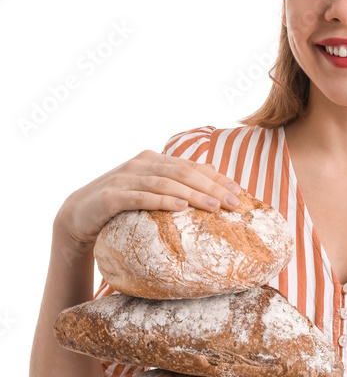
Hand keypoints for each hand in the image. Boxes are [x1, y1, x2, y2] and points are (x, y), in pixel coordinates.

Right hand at [56, 149, 241, 248]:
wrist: (78, 215)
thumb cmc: (120, 205)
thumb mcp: (150, 192)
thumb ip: (176, 184)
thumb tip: (212, 179)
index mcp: (154, 160)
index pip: (191, 166)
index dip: (216, 178)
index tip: (239, 192)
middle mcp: (141, 164)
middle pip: (183, 173)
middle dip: (211, 187)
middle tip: (234, 203)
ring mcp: (126, 178)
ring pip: (166, 183)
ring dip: (193, 194)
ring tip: (215, 206)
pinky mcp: (112, 196)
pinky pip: (141, 197)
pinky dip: (163, 201)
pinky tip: (181, 207)